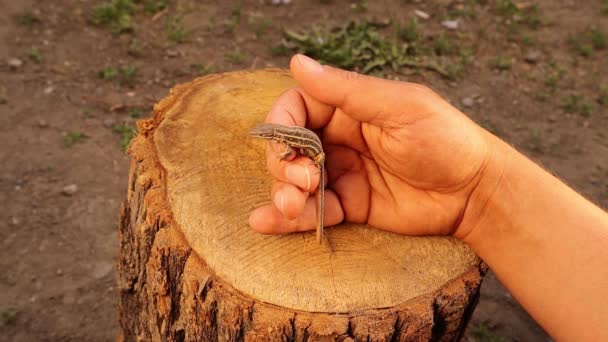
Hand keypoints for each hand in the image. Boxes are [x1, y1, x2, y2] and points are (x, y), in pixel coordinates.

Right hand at [249, 54, 495, 235]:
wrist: (475, 192)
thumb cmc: (444, 139)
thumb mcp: (399, 107)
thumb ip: (346, 90)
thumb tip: (298, 62)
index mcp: (346, 108)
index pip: (295, 109)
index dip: (282, 127)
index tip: (291, 147)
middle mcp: (338, 139)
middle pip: (288, 148)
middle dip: (283, 166)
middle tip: (303, 182)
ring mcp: (342, 174)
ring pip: (294, 182)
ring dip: (283, 194)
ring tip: (291, 208)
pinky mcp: (349, 205)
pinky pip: (313, 211)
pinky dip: (288, 219)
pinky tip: (265, 222)